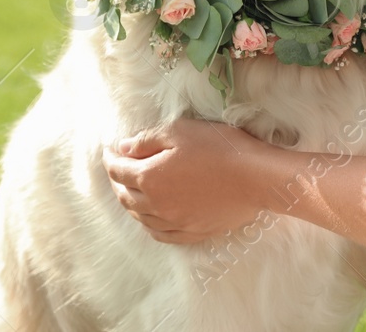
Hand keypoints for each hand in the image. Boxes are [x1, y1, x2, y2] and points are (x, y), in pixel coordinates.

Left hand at [102, 118, 275, 243]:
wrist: (255, 178)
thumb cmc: (219, 148)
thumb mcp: (179, 131)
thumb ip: (146, 141)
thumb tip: (123, 149)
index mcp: (149, 177)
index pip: (118, 170)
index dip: (111, 158)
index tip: (110, 150)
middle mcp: (155, 204)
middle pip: (125, 195)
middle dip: (117, 180)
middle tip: (118, 168)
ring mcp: (173, 222)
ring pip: (140, 216)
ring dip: (130, 202)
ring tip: (130, 190)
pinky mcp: (191, 232)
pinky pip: (160, 234)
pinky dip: (149, 224)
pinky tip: (150, 218)